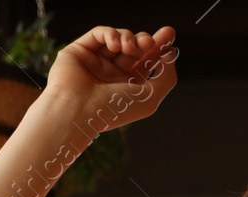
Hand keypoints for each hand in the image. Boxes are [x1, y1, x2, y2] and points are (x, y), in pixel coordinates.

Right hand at [44, 26, 177, 134]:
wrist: (77, 111)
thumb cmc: (112, 110)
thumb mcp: (150, 98)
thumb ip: (166, 77)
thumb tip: (170, 55)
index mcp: (127, 87)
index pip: (145, 62)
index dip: (159, 47)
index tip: (169, 34)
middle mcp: (111, 75)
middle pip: (135, 48)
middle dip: (146, 40)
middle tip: (151, 41)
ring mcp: (95, 62)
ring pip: (118, 39)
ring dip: (129, 38)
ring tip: (130, 47)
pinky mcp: (79, 51)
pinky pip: (99, 34)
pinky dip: (110, 34)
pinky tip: (115, 45)